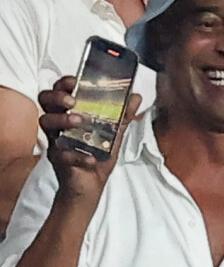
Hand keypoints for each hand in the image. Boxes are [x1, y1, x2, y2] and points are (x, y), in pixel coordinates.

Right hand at [38, 76, 140, 203]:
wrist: (92, 186)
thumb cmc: (98, 155)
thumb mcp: (114, 133)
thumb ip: (123, 115)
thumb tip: (136, 96)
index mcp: (71, 113)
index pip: (60, 90)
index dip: (65, 83)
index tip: (76, 81)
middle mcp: (59, 124)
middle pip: (45, 100)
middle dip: (57, 96)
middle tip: (73, 101)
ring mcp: (56, 141)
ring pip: (45, 122)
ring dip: (62, 119)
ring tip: (79, 122)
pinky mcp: (58, 159)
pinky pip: (60, 154)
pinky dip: (76, 155)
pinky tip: (90, 159)